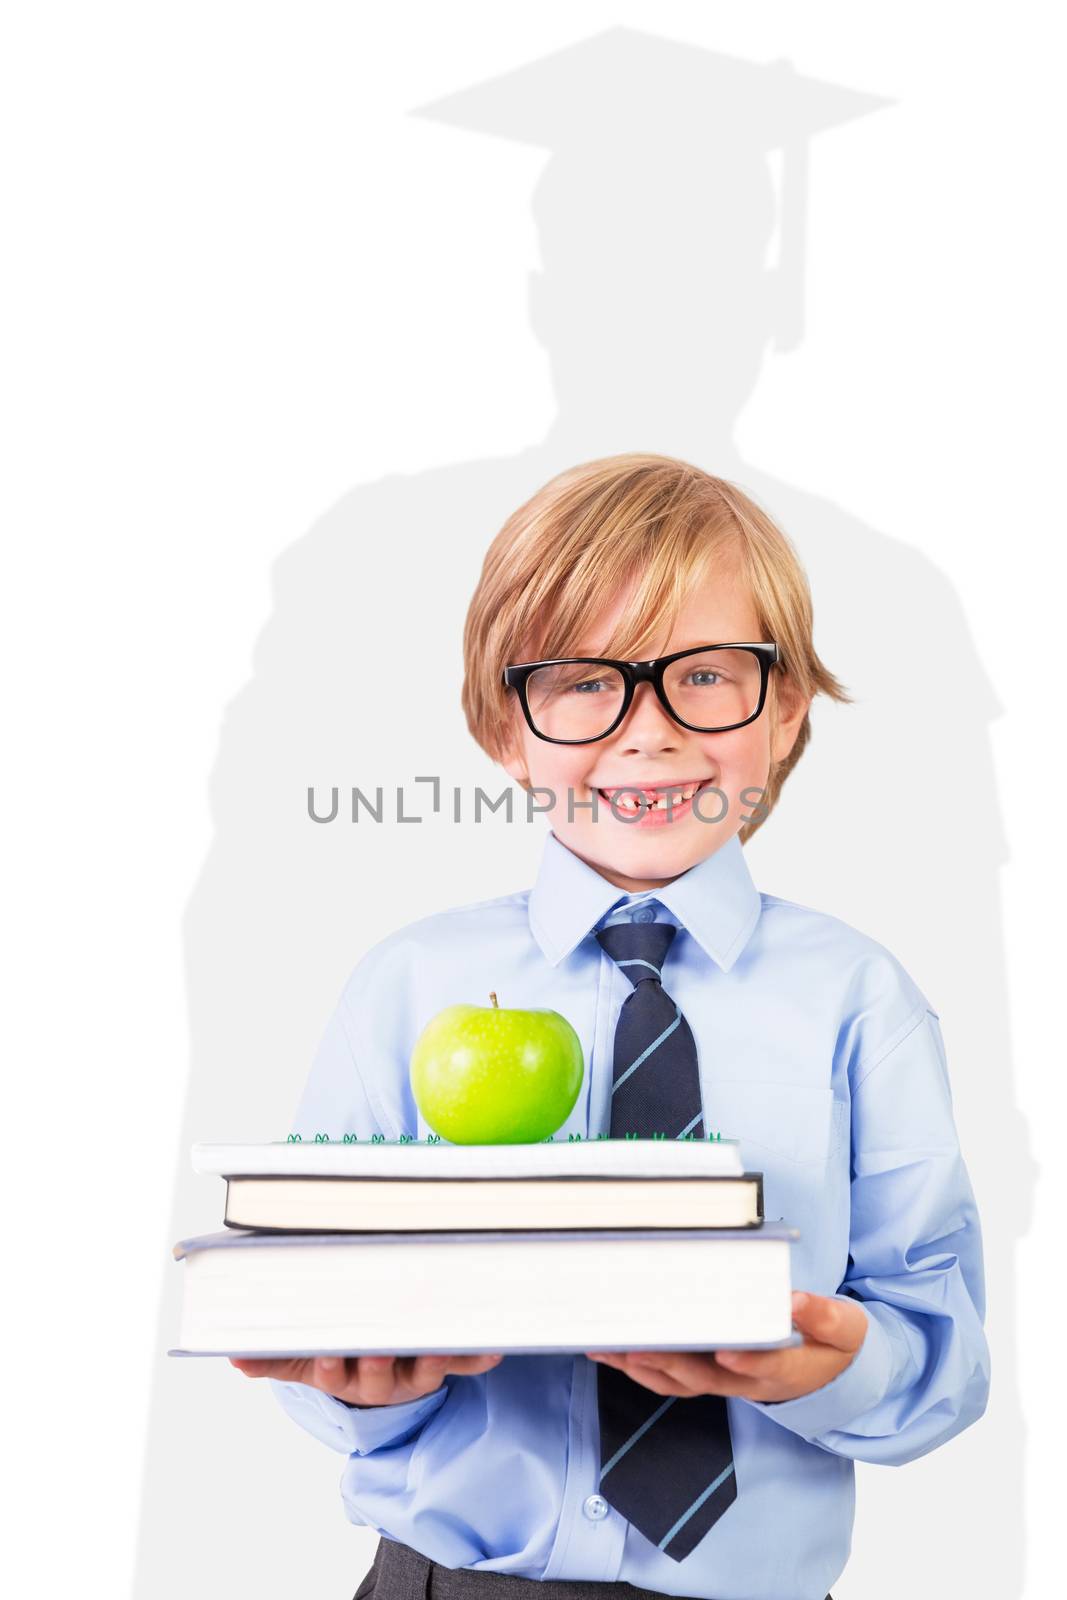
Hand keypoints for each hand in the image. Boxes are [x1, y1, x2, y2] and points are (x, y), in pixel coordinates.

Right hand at [229, 1351, 503, 1405]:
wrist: (379, 1381)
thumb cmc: (337, 1358)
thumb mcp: (302, 1361)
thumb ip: (271, 1358)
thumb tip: (231, 1356)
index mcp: (342, 1375)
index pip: (331, 1372)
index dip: (329, 1367)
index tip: (326, 1358)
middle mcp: (378, 1378)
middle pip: (375, 1373)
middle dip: (374, 1362)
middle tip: (376, 1348)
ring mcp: (412, 1371)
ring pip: (420, 1368)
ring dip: (428, 1357)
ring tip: (434, 1343)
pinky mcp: (442, 1362)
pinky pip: (461, 1362)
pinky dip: (477, 1358)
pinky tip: (494, 1352)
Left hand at [586, 1291, 867, 1403]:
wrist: (827, 1372)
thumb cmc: (832, 1345)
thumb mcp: (844, 1327)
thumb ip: (823, 1315)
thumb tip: (795, 1301)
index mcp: (783, 1367)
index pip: (760, 1366)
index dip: (742, 1362)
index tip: (725, 1352)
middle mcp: (745, 1380)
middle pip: (703, 1377)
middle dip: (668, 1362)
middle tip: (636, 1344)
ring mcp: (723, 1380)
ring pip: (678, 1381)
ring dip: (642, 1367)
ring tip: (608, 1348)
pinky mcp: (708, 1375)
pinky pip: (670, 1379)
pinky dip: (640, 1368)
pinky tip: (614, 1353)